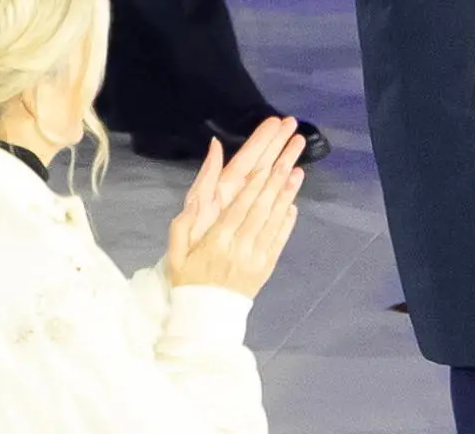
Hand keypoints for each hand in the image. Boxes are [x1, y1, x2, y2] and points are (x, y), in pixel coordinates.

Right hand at [164, 116, 305, 298]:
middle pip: (260, 210)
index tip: (267, 163)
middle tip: (289, 158)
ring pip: (273, 222)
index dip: (254, 186)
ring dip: (286, 196)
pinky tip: (293, 204)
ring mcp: (256, 259)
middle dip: (275, 181)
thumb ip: (187, 219)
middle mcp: (238, 249)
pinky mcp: (267, 268)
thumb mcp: (177, 250)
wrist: (204, 316)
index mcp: (215, 243)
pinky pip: (279, 241)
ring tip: (297, 172)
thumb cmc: (187, 277)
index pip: (239, 208)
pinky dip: (287, 222)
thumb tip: (196, 197)